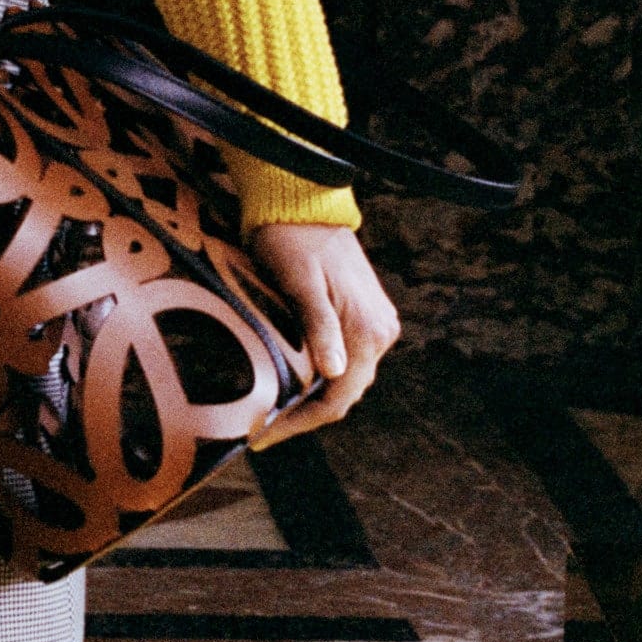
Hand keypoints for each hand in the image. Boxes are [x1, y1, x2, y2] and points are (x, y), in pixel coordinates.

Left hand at [252, 221, 399, 435]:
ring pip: (345, 380)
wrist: (304, 204)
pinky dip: (318, 378)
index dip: (300, 424)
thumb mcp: (300, 283)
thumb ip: (319, 327)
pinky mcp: (364, 316)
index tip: (261, 437)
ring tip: (270, 411)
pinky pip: (345, 359)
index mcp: (368, 330)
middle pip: (344, 395)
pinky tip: (290, 383)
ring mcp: (376, 324)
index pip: (338, 399)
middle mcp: (381, 332)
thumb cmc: (292, 240)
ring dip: (311, 399)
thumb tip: (334, 373)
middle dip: (303, 417)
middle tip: (259, 430)